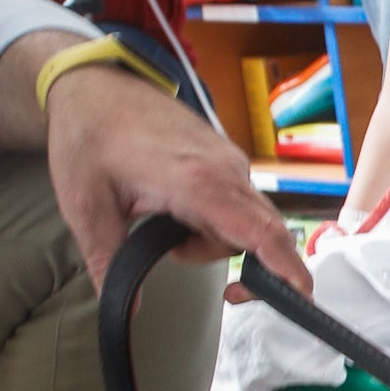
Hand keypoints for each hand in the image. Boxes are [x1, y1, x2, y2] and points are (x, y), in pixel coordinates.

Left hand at [41, 66, 308, 296]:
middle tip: (227, 292)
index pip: (259, 233)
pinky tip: (179, 218)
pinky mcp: (223, 158)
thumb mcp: (86, 206)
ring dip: (219, 243)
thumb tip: (122, 306)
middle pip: (266, 234)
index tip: (303, 297)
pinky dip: (219, 223)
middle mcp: (224, 169)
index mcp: (196, 181)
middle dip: (250, 268)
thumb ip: (108, 260)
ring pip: (251, 221)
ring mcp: (227, 161)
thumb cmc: (89, 134)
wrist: (94, 84)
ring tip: (170, 237)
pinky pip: (239, 203)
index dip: (286, 269)